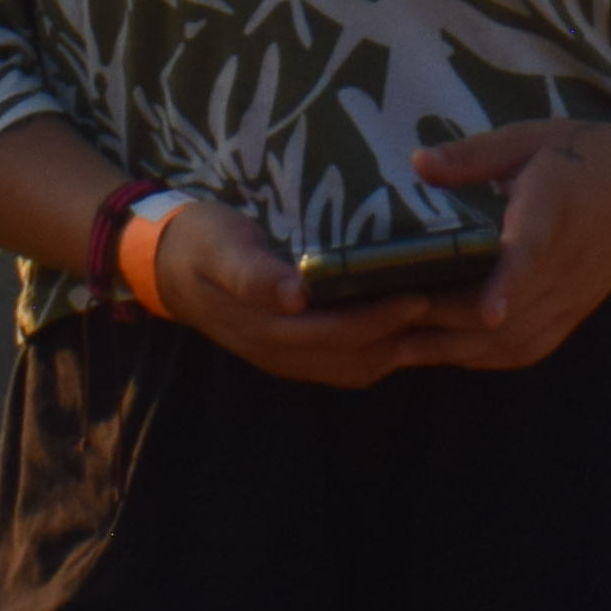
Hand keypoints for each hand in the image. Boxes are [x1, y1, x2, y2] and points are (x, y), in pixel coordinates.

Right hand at [131, 193, 467, 391]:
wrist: (163, 263)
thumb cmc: (199, 243)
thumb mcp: (220, 247)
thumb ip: (253, 274)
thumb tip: (294, 297)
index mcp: (266, 327)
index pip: (336, 334)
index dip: (379, 320)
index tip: (420, 295)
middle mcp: (280, 352)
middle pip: (354, 357)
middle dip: (401, 335)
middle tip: (448, 307)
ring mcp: (285, 358)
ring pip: (354, 367)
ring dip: (395, 348)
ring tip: (438, 322)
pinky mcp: (290, 351)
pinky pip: (344, 363)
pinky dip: (378, 350)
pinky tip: (404, 330)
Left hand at [365, 114, 610, 377]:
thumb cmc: (578, 155)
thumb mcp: (526, 140)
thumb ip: (473, 156)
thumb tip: (418, 161)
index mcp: (556, 207)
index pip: (534, 251)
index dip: (511, 281)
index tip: (487, 309)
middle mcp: (569, 260)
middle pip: (512, 308)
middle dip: (449, 320)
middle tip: (387, 318)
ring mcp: (575, 293)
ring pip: (517, 338)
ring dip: (460, 348)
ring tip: (402, 347)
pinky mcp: (576, 311)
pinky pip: (531, 347)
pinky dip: (487, 357)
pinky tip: (446, 353)